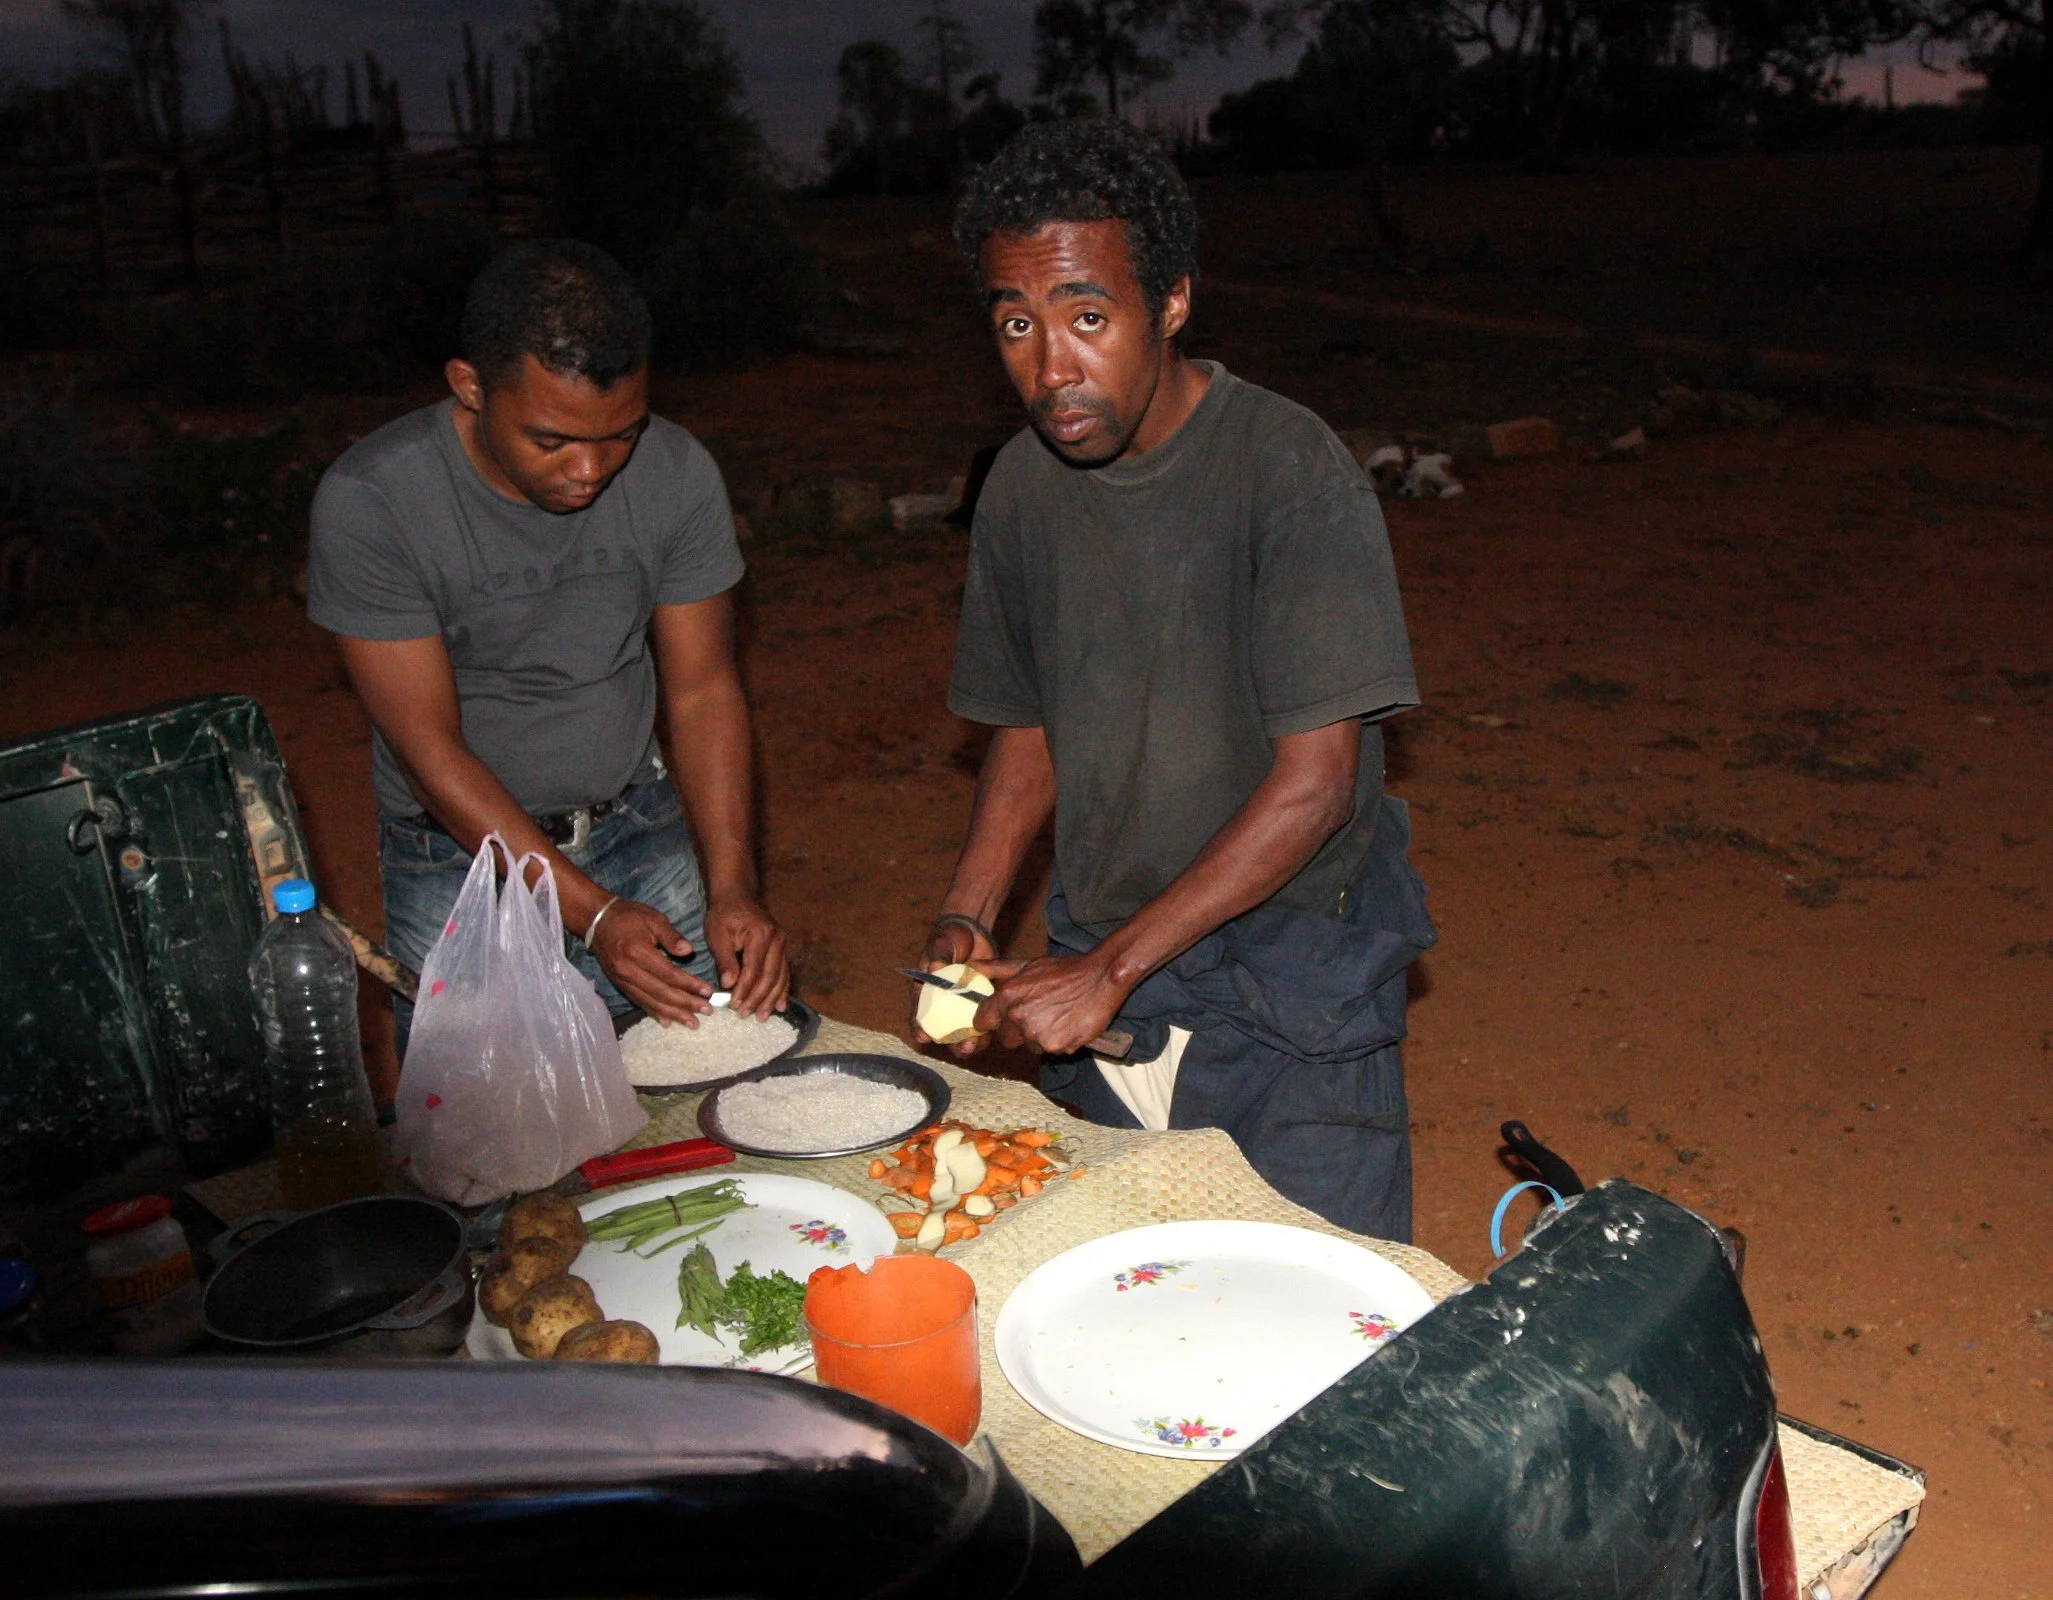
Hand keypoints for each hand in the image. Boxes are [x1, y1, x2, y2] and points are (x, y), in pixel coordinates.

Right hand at [585, 899, 715, 1025]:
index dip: (689, 984)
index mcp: (639, 952)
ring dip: (674, 1014)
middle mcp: (629, 970)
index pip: (669, 974)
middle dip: (686, 1004)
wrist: (597, 922)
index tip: (707, 991)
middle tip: (707, 1010)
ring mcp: (623, 980)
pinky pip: (639, 1002)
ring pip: (651, 1002)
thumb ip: (671, 936)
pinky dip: (654, 1013)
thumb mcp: (653, 918)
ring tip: (692, 1022)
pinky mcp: (620, 985)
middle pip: (662, 992)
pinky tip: (668, 1022)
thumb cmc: (629, 917)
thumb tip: (688, 950)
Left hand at [701, 892, 789, 1018]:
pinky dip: (782, 990)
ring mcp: (783, 944)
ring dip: (772, 999)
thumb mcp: (718, 934)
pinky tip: (781, 1005)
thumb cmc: (724, 914)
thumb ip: (725, 960)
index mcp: (761, 935)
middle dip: (759, 998)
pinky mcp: (782, 948)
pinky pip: (784, 972)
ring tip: (764, 1017)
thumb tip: (728, 985)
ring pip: (781, 977)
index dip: (745, 990)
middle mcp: (777, 940)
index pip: (754, 970)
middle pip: (770, 976)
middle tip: (747, 1015)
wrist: (738, 895)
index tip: (735, 1006)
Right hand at [911, 915, 999, 1054]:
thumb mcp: (942, 944)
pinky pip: (982, 1020)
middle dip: (950, 1042)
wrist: (972, 931)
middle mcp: (943, 1003)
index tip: (923, 1037)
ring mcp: (962, 1005)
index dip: (919, 1028)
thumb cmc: (949, 936)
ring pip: (963, 1030)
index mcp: (926, 992)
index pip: (919, 1014)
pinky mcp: (980, 1002)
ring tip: (974, 1046)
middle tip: (961, 1047)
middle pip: (943, 1030)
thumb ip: (939, 955)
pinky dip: (985, 1029)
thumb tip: (935, 967)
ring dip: (968, 1041)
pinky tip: (991, 1034)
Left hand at [975, 950, 1133, 1056]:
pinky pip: (1050, 1051)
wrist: (1101, 978)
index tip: (1000, 1020)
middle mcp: (1019, 1017)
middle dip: (1018, 1031)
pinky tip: (1068, 1025)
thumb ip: (997, 969)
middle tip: (1038, 1015)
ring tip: (1057, 1017)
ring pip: (1029, 1046)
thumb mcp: (1028, 965)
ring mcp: (1037, 1034)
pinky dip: (1058, 1042)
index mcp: (1008, 995)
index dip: (991, 1022)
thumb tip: (973, 967)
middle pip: (1006, 1039)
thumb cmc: (1064, 971)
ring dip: (1039, 1037)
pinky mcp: (1056, 1046)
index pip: (983, 1020)